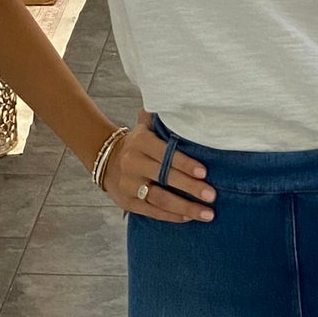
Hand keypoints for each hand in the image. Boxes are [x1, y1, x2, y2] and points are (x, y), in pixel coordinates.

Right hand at [100, 113, 214, 220]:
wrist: (105, 159)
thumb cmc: (137, 143)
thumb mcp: (144, 126)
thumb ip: (160, 117)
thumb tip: (178, 99)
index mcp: (140, 142)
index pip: (164, 153)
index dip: (184, 163)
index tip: (204, 172)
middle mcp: (132, 163)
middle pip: (164, 177)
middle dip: (190, 187)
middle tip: (212, 195)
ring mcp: (129, 185)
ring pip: (159, 198)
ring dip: (185, 207)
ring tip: (207, 213)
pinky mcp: (128, 202)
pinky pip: (151, 211)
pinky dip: (171, 216)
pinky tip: (189, 217)